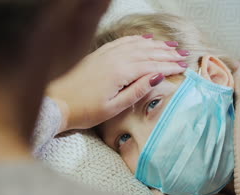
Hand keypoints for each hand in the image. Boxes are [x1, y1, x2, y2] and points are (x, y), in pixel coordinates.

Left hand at [47, 35, 188, 130]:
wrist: (56, 102)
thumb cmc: (84, 110)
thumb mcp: (114, 107)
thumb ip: (136, 91)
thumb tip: (157, 78)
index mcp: (121, 71)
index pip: (152, 66)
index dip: (169, 66)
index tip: (183, 67)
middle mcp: (115, 58)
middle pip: (147, 52)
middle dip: (167, 54)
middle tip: (182, 56)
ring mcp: (106, 53)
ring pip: (137, 45)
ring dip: (155, 45)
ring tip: (170, 46)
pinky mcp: (99, 54)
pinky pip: (122, 41)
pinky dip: (137, 39)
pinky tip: (145, 39)